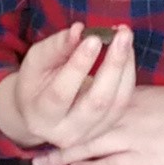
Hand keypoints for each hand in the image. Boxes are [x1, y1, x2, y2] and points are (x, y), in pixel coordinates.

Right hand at [0, 23, 134, 152]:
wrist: (40, 113)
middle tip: (122, 34)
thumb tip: (79, 30)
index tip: (93, 38)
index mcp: (40, 117)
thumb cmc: (35, 83)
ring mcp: (90, 134)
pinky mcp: (107, 128)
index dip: (79, 65)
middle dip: (113, 65)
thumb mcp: (35, 62)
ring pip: (117, 102)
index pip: (62, 92)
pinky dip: (128, 74)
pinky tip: (126, 52)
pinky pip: (124, 101)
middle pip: (97, 101)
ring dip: (125, 66)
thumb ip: (55, 47)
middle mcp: (67, 133)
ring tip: (125, 37)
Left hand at [44, 83, 163, 164]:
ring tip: (40, 160)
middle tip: (31, 141)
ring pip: (90, 143)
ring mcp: (136, 137)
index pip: (92, 101)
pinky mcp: (148, 158)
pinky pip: (112, 164)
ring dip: (63, 152)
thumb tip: (126, 111)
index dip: (68, 110)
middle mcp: (129, 114)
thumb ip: (143, 106)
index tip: (50, 115)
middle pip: (82, 123)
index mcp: (135, 98)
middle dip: (56, 132)